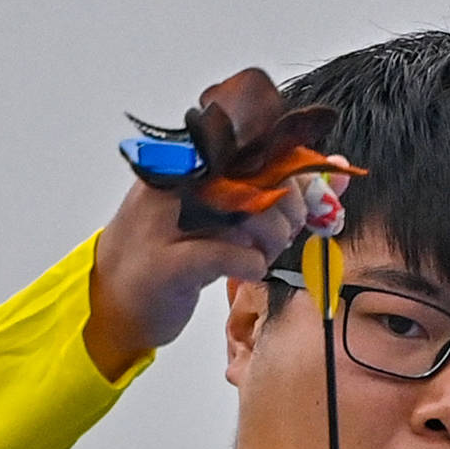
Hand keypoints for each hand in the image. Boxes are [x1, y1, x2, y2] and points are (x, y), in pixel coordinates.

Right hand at [84, 168, 312, 379]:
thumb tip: (336, 174)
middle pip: (265, 178)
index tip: (311, 197)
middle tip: (278, 235)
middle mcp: (176, 180)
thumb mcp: (222, 215)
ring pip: (256, 213)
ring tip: (257, 254)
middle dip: (288, 211)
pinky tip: (245, 269)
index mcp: (187, 161)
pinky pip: (237, 254)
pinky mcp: (170, 262)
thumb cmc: (171, 254)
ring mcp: (168, 219)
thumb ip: (275, 192)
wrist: (113, 300)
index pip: (257, 147)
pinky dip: (252, 264)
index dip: (295, 172)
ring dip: (272, 241)